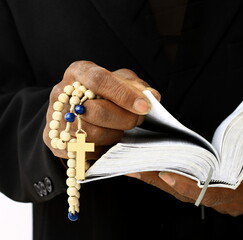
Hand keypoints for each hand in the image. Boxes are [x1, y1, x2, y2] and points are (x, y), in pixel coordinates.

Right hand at [43, 60, 159, 159]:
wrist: (75, 111)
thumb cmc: (103, 93)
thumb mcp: (120, 81)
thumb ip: (136, 86)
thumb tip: (152, 96)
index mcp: (79, 72)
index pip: (99, 80)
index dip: (124, 94)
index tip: (144, 107)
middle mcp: (62, 93)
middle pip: (97, 111)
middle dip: (125, 119)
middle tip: (138, 120)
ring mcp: (55, 118)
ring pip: (92, 134)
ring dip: (115, 135)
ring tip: (120, 129)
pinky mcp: (55, 141)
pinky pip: (86, 151)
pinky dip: (103, 148)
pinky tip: (107, 140)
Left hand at [127, 138, 242, 215]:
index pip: (211, 192)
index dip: (189, 184)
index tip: (166, 174)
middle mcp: (225, 200)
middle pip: (188, 193)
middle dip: (160, 180)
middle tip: (134, 166)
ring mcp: (217, 197)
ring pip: (182, 190)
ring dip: (157, 179)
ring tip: (133, 165)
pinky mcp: (212, 191)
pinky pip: (185, 186)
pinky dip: (166, 177)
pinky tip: (150, 167)